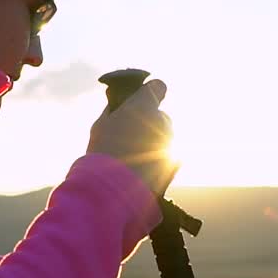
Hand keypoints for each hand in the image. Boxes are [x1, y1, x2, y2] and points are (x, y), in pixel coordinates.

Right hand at [86, 79, 177, 194]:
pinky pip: (169, 154)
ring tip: (133, 158)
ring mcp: (171, 142)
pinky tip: (142, 169)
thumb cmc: (102, 154)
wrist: (115, 190)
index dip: (150, 93)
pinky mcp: (176, 162)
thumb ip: (115, 109)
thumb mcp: (101, 125)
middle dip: (148, 123)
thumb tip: (121, 104)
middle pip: (159, 116)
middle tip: (129, 137)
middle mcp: (163, 120)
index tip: (141, 100)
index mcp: (144, 106)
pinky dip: (159, 159)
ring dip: (153, 142)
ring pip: (164, 136)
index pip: (158, 87)